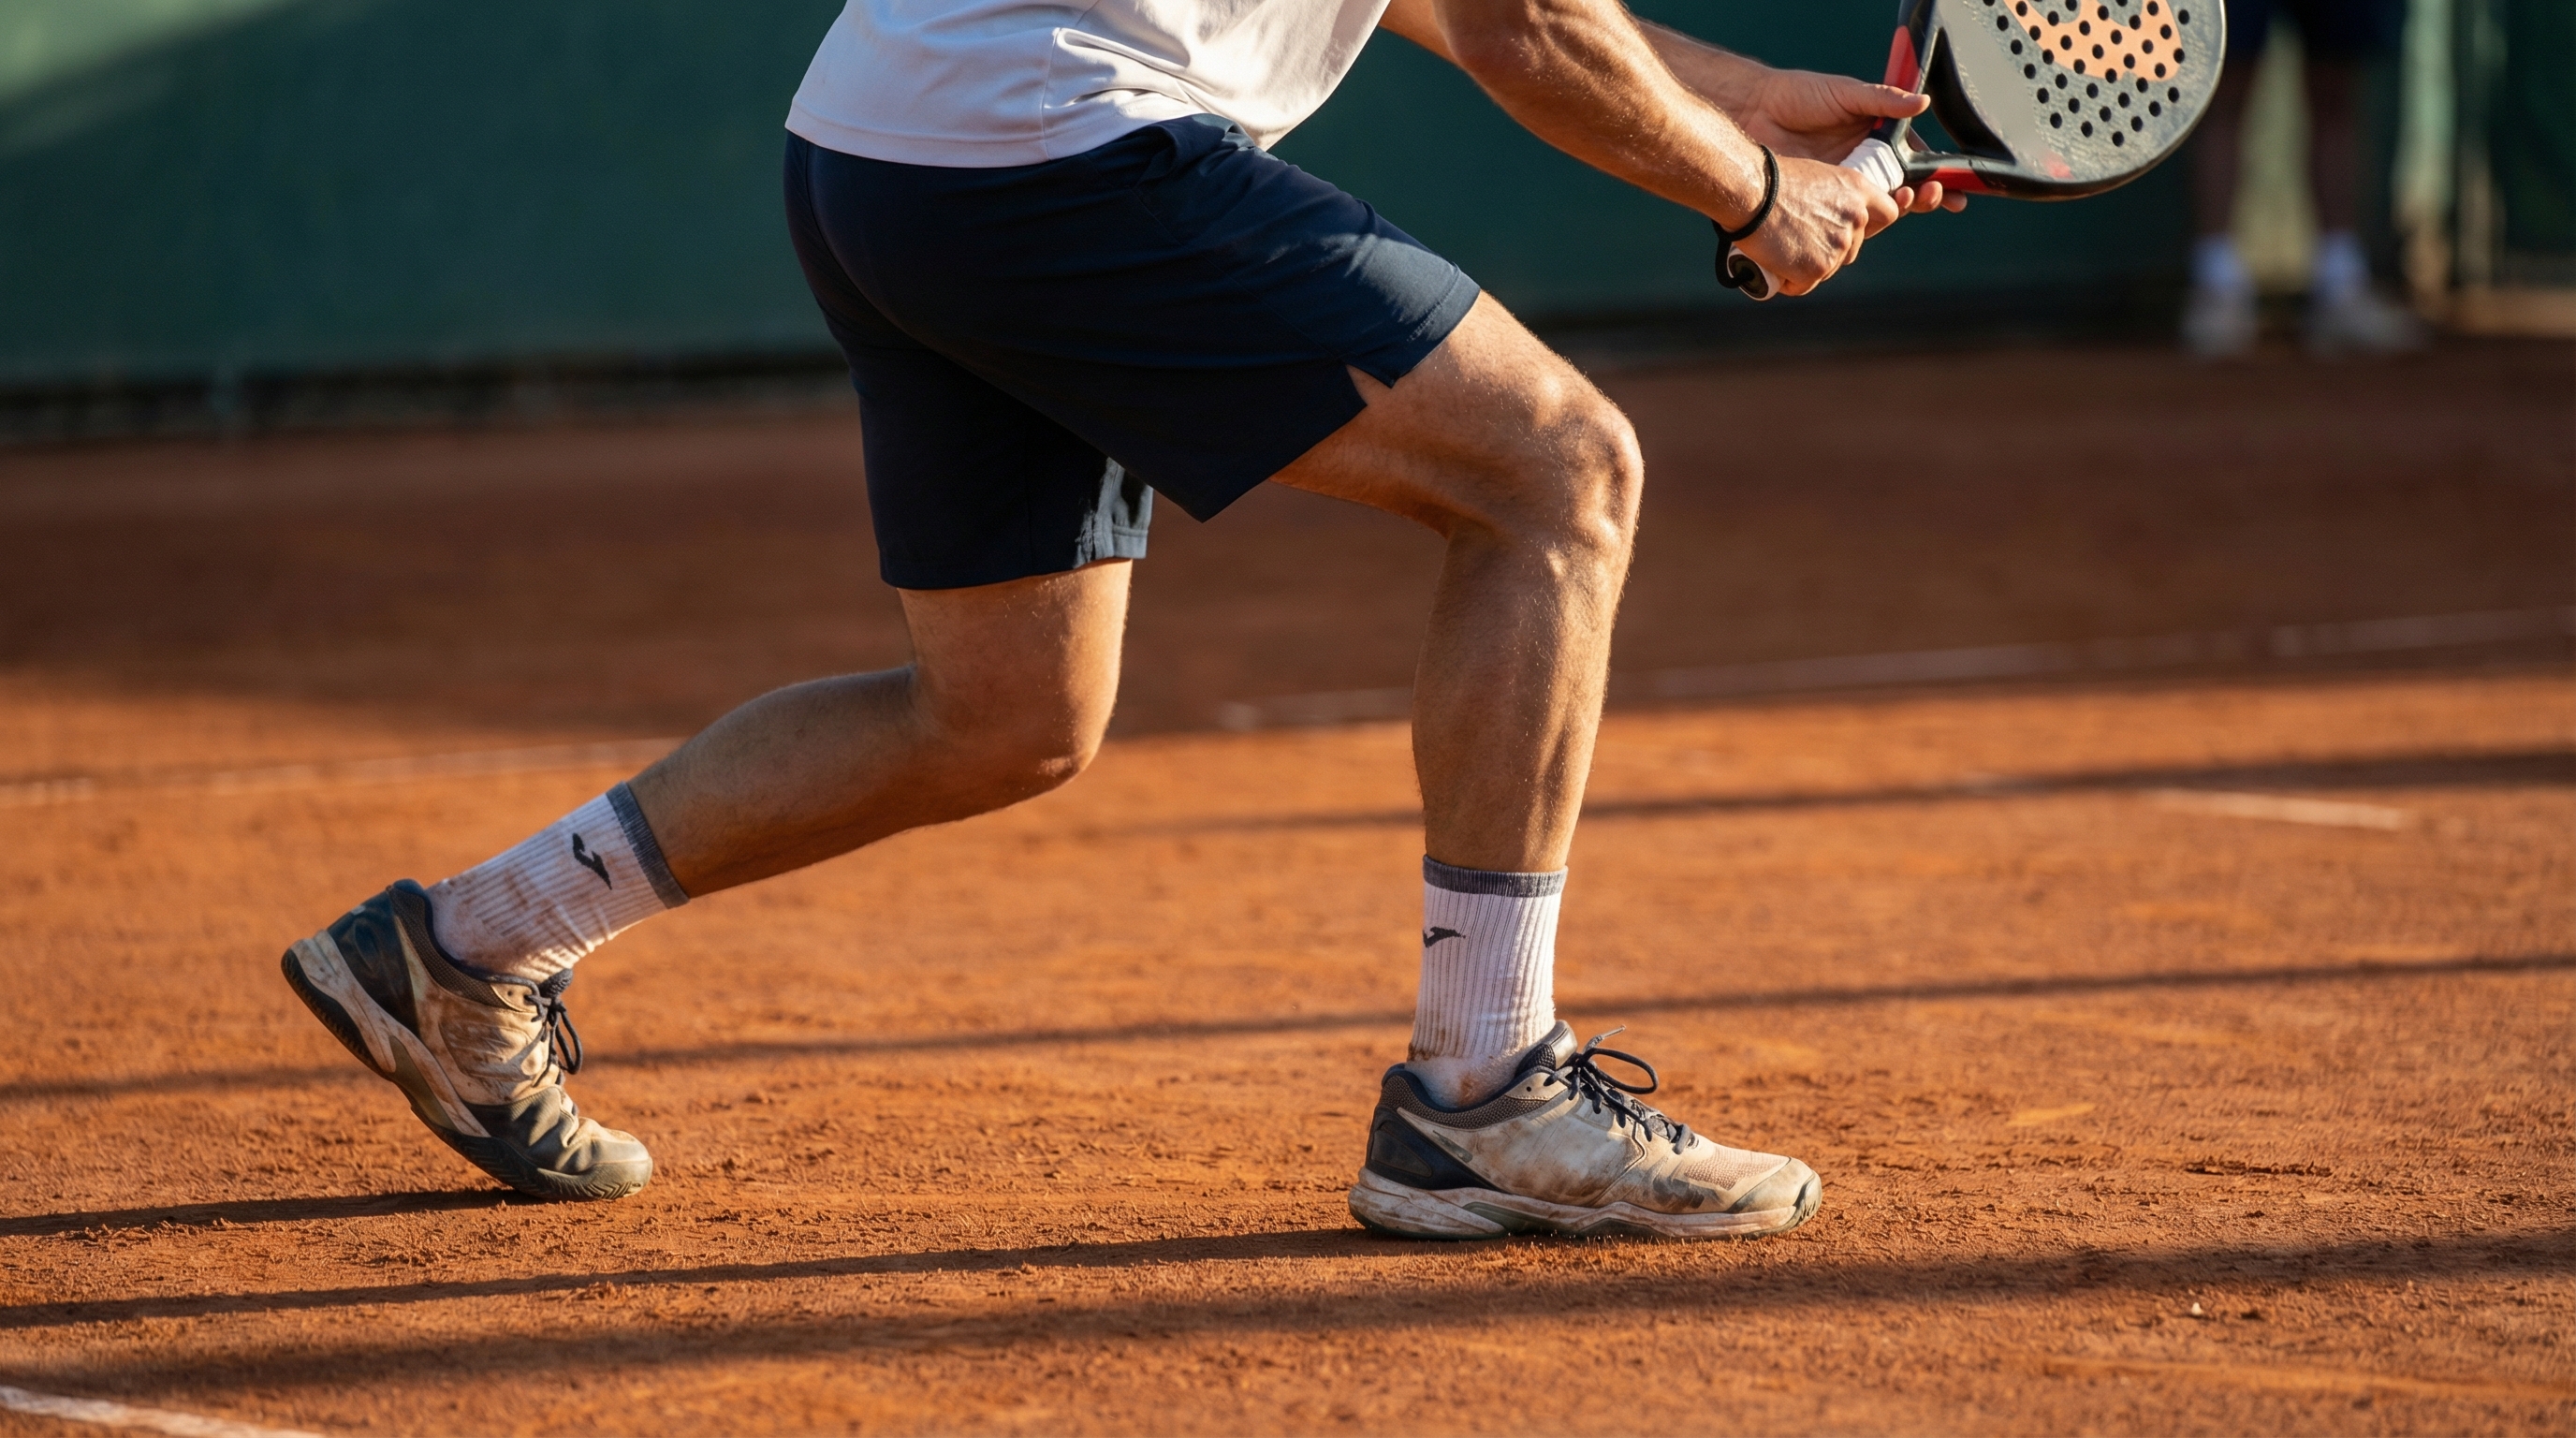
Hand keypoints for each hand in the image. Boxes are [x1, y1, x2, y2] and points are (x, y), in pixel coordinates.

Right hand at [1730, 156, 1902, 296]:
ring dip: (1807, 266)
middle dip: (1829, 251)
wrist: (1750, 192)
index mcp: (1858, 190)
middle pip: (1852, 250)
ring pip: (1828, 269)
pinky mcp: (1817, 268)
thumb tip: (1827, 217)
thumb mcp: (1816, 177)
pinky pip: (1804, 285)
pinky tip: (1774, 265)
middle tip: (1799, 239)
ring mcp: (1838, 246)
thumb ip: (1833, 198)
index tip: (1854, 229)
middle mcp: (1856, 218)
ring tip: (1780, 247)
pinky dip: (1789, 281)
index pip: (1888, 214)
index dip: (1871, 226)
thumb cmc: (1771, 179)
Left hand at [1738, 68, 1965, 214]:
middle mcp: (1863, 165)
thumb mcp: (1846, 93)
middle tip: (1929, 195)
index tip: (1954, 191)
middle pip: (1901, 190)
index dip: (1935, 177)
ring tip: (1903, 201)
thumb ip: (1883, 100)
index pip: (1913, 161)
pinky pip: (1843, 218)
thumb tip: (1923, 102)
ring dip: (1895, 212)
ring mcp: (1842, 186)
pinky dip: (1857, 226)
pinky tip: (1867, 223)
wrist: (1753, 111)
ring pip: (1875, 210)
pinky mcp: (1819, 201)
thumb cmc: (1799, 95)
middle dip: (1923, 197)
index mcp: (1876, 139)